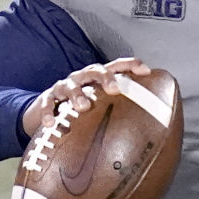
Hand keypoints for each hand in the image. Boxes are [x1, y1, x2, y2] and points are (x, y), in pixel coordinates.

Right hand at [21, 57, 151, 138]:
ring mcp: (64, 87)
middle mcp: (82, 78)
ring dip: (78, 95)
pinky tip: (51, 123)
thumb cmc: (81, 110)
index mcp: (98, 78)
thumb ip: (119, 112)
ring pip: (71, 85)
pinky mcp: (47, 98)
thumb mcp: (100, 107)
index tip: (146, 72)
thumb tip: (151, 133)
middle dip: (106, 78)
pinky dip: (49, 112)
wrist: (47, 112)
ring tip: (83, 107)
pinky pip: (47, 103)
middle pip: (96, 71)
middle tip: (115, 89)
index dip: (132, 65)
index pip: (117, 66)